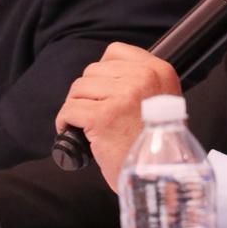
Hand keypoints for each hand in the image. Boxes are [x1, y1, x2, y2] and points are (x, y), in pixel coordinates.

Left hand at [55, 42, 180, 190]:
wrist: (158, 176)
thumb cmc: (155, 144)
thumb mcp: (160, 102)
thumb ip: (139, 82)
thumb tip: (104, 73)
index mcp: (159, 71)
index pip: (115, 51)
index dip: (103, 72)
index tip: (104, 91)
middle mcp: (143, 78)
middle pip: (93, 71)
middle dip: (88, 93)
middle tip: (94, 113)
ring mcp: (123, 96)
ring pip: (78, 89)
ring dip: (76, 107)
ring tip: (85, 124)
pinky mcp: (103, 116)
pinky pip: (70, 109)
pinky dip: (65, 122)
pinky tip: (74, 132)